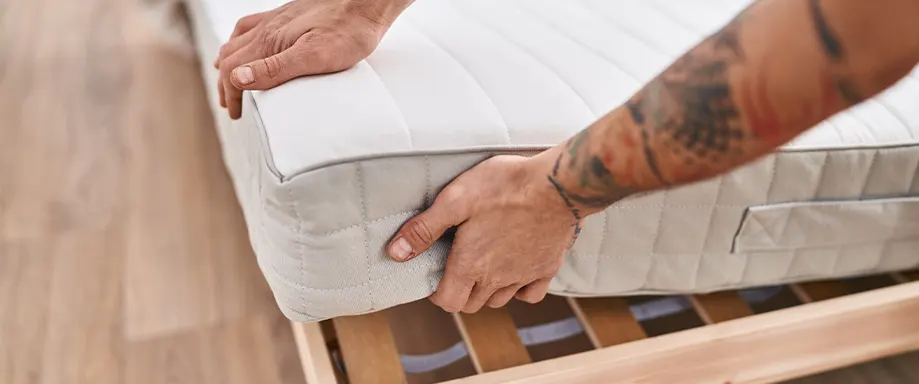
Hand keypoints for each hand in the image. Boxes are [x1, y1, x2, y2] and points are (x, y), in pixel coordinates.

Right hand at [214, 0, 412, 118]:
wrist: (365, 4)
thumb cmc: (347, 31)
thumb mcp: (313, 57)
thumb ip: (275, 69)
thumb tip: (237, 79)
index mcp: (269, 41)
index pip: (232, 71)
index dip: (231, 95)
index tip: (236, 113)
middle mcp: (266, 28)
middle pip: (230, 56)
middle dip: (226, 83)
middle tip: (231, 105)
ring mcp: (275, 19)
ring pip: (238, 40)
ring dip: (229, 62)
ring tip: (231, 79)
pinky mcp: (287, 15)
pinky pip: (252, 26)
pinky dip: (241, 41)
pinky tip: (250, 45)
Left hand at [386, 153, 580, 312]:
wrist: (558, 185)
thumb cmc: (504, 187)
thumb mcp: (455, 200)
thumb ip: (424, 229)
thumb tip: (395, 254)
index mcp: (470, 266)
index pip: (448, 302)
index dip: (437, 293)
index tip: (436, 275)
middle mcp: (497, 279)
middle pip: (471, 304)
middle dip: (459, 290)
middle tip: (457, 265)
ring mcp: (524, 276)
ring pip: (498, 300)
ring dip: (486, 290)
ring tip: (483, 264)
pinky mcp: (547, 268)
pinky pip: (530, 294)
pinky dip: (519, 289)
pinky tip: (515, 269)